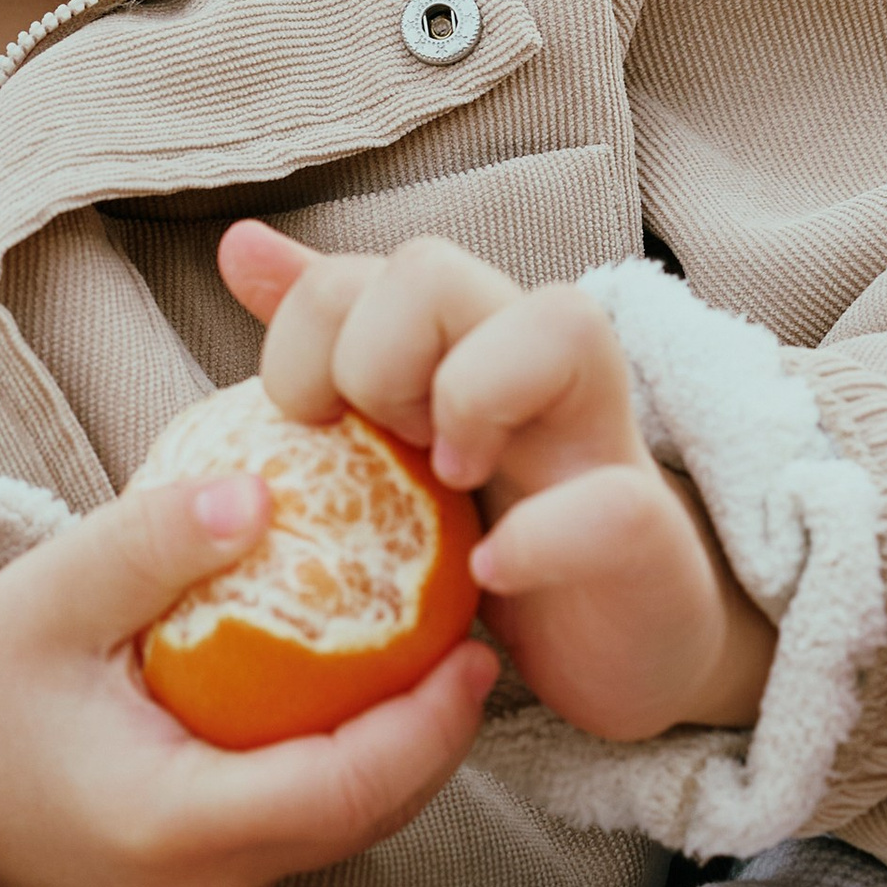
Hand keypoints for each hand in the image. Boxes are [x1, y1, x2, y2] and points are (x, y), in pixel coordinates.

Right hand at [0, 475, 494, 886]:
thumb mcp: (48, 596)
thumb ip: (151, 543)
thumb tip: (263, 491)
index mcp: (174, 827)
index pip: (344, 791)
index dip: (428, 725)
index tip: (476, 644)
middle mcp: (205, 885)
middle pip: (367, 819)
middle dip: (438, 733)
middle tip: (479, 631)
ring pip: (346, 831)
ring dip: (403, 751)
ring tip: (442, 647)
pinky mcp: (204, 884)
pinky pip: (308, 828)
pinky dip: (353, 764)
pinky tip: (369, 686)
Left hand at [221, 220, 774, 737]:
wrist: (625, 640)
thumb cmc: (502, 530)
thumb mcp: (399, 436)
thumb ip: (330, 339)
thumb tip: (240, 245)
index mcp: (463, 339)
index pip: (356, 273)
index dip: (306, 342)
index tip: (312, 428)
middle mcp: (535, 362)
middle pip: (433, 268)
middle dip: (371, 361)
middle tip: (387, 449)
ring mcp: (598, 437)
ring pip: (559, 322)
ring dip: (471, 397)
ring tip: (452, 485)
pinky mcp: (646, 532)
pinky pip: (611, 504)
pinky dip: (538, 540)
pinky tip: (490, 573)